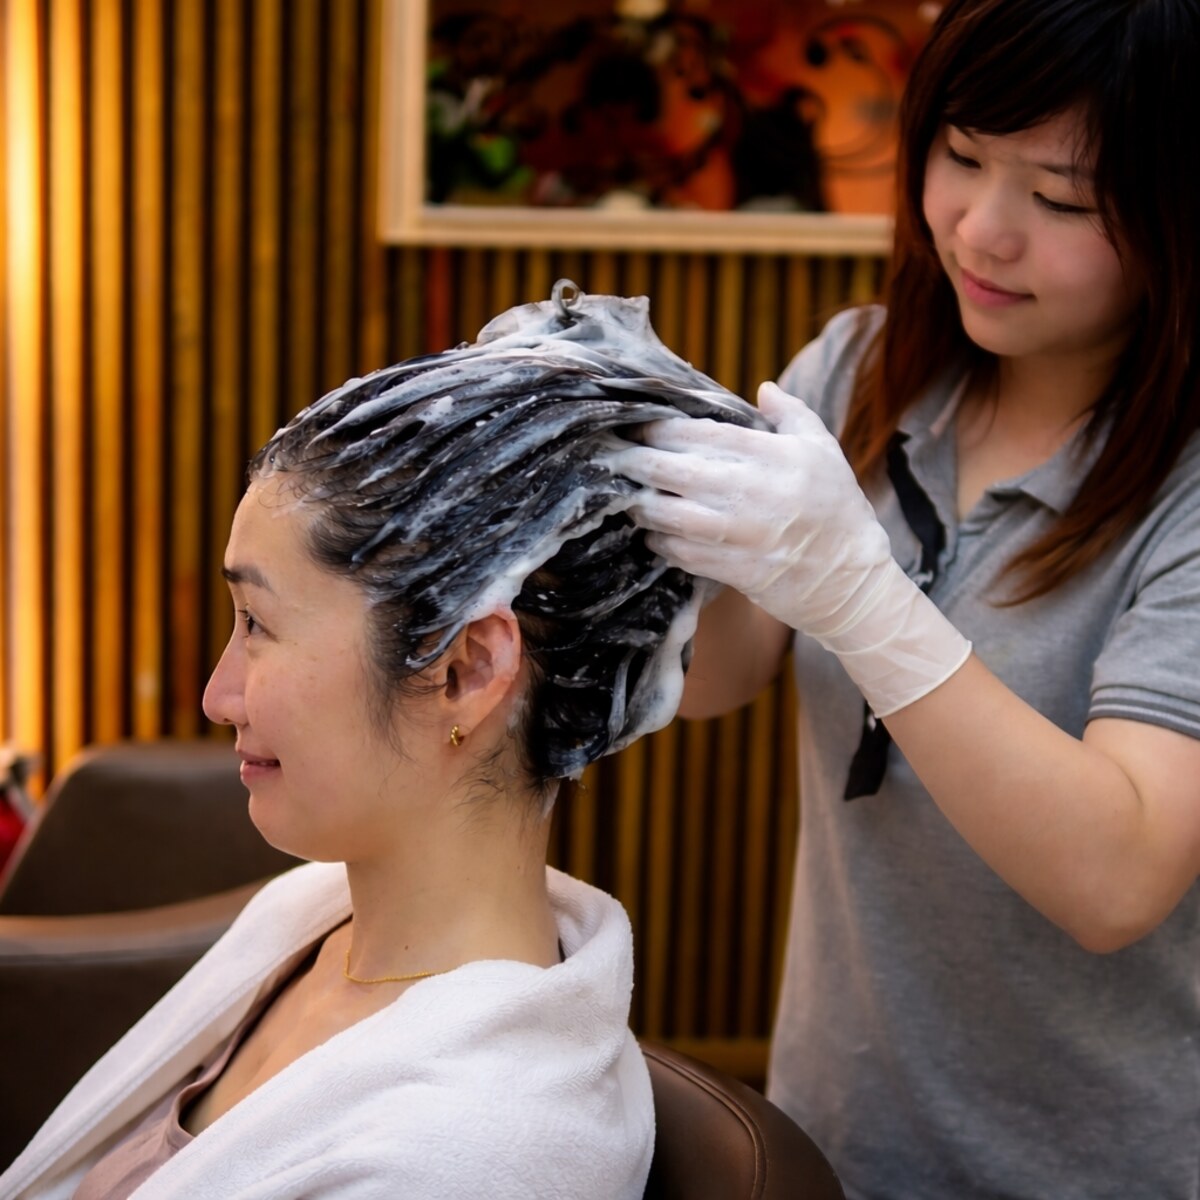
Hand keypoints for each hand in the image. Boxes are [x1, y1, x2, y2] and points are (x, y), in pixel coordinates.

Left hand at [610, 382, 970, 715]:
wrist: (850, 579)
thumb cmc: (836, 508)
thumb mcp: (823, 450)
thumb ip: (791, 414)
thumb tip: (762, 387)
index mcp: (772, 457)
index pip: (701, 434)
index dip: (660, 427)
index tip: (638, 424)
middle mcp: (751, 493)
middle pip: (673, 471)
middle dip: (636, 461)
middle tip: (614, 454)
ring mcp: (739, 534)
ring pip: (668, 515)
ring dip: (640, 503)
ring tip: (627, 493)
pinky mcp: (731, 569)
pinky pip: (678, 552)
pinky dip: (658, 541)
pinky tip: (650, 531)